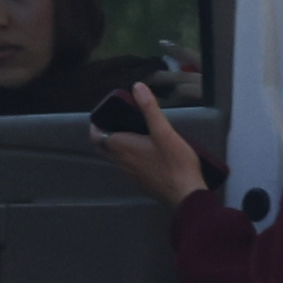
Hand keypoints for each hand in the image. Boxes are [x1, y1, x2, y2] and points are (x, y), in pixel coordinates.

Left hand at [87, 85, 206, 203]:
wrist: (186, 194)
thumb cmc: (175, 162)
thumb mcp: (164, 131)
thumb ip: (149, 108)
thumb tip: (137, 87)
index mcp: (122, 147)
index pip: (96, 136)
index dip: (96, 126)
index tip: (102, 116)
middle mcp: (121, 162)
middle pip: (104, 147)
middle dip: (105, 134)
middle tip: (116, 121)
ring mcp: (130, 175)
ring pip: (116, 158)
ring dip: (118, 145)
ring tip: (132, 132)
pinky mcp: (141, 183)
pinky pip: (128, 167)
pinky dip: (129, 156)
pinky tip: (146, 151)